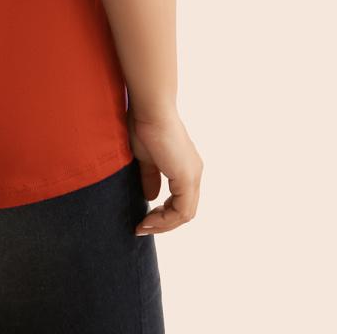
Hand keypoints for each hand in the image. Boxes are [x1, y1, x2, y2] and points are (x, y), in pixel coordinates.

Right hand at [126, 105, 202, 235]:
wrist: (149, 109)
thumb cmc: (143, 125)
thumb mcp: (145, 158)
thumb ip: (150, 178)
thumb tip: (151, 197)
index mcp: (185, 167)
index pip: (180, 201)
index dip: (163, 214)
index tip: (143, 218)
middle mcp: (194, 173)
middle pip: (185, 211)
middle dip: (163, 223)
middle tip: (143, 227)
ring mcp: (193, 175)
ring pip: (185, 214)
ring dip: (164, 225)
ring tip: (143, 226)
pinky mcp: (187, 177)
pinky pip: (182, 210)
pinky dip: (166, 219)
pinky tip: (148, 219)